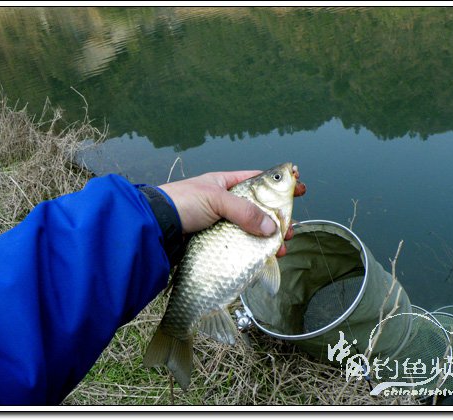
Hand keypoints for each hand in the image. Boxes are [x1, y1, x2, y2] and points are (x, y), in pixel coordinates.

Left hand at [158, 170, 305, 256]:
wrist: (154, 227)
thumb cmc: (181, 204)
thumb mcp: (216, 199)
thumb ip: (245, 212)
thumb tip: (272, 227)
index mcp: (224, 183)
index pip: (257, 180)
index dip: (278, 184)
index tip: (298, 187)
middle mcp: (224, 202)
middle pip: (259, 209)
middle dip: (278, 218)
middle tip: (292, 226)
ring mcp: (220, 223)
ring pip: (252, 230)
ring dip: (269, 238)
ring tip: (282, 246)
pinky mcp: (214, 242)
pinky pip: (240, 245)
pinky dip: (254, 250)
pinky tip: (266, 256)